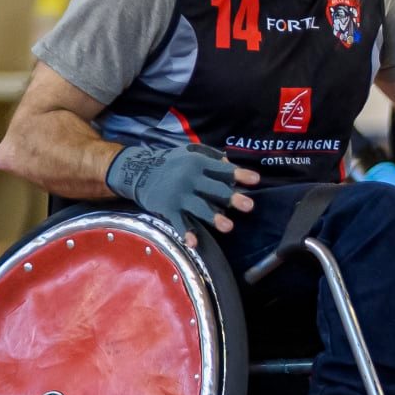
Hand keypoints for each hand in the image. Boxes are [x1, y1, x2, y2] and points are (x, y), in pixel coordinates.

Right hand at [106, 142, 258, 247]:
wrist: (138, 171)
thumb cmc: (172, 162)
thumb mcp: (190, 152)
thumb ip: (211, 157)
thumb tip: (230, 163)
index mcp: (198, 163)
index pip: (222, 170)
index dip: (239, 174)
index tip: (256, 180)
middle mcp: (189, 179)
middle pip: (214, 189)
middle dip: (231, 197)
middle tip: (249, 205)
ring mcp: (178, 195)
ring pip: (199, 208)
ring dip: (213, 217)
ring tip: (228, 227)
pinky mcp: (168, 209)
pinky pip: (179, 222)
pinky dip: (186, 232)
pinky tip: (194, 242)